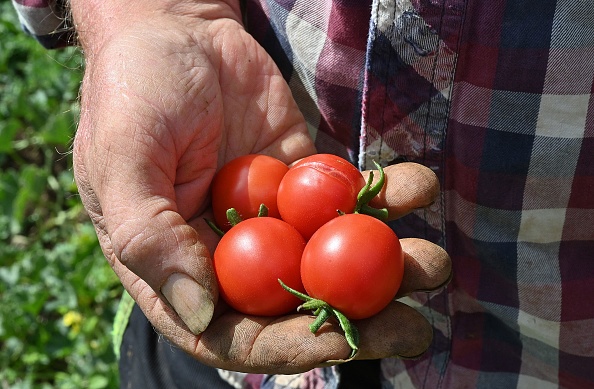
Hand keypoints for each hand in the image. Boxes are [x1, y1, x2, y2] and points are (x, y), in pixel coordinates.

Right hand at [70, 0, 450, 373]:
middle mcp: (231, 254)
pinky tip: (418, 186)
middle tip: (415, 327)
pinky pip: (351, 196)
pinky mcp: (306, 179)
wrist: (177, 28)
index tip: (343, 344)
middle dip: (357, 322)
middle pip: (297, 307)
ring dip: (387, 267)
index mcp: (178, 268)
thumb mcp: (123, 161)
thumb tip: (202, 314)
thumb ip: (149, 238)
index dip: (287, 348)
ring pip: (334, 259)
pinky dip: (389, 196)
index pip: (232, 333)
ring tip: (432, 263)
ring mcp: (274, 218)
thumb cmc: (134, 92)